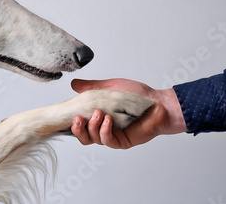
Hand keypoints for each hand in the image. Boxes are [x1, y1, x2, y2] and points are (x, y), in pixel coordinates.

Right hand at [70, 78, 186, 148]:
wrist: (157, 102)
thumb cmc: (136, 95)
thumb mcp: (110, 87)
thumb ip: (91, 87)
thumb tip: (74, 84)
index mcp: (98, 117)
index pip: (79, 124)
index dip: (71, 122)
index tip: (68, 113)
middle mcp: (103, 128)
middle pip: (82, 136)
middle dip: (76, 129)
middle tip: (77, 118)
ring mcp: (112, 136)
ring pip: (92, 139)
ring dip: (91, 127)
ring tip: (98, 113)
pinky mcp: (122, 142)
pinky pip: (107, 141)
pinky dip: (104, 131)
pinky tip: (108, 120)